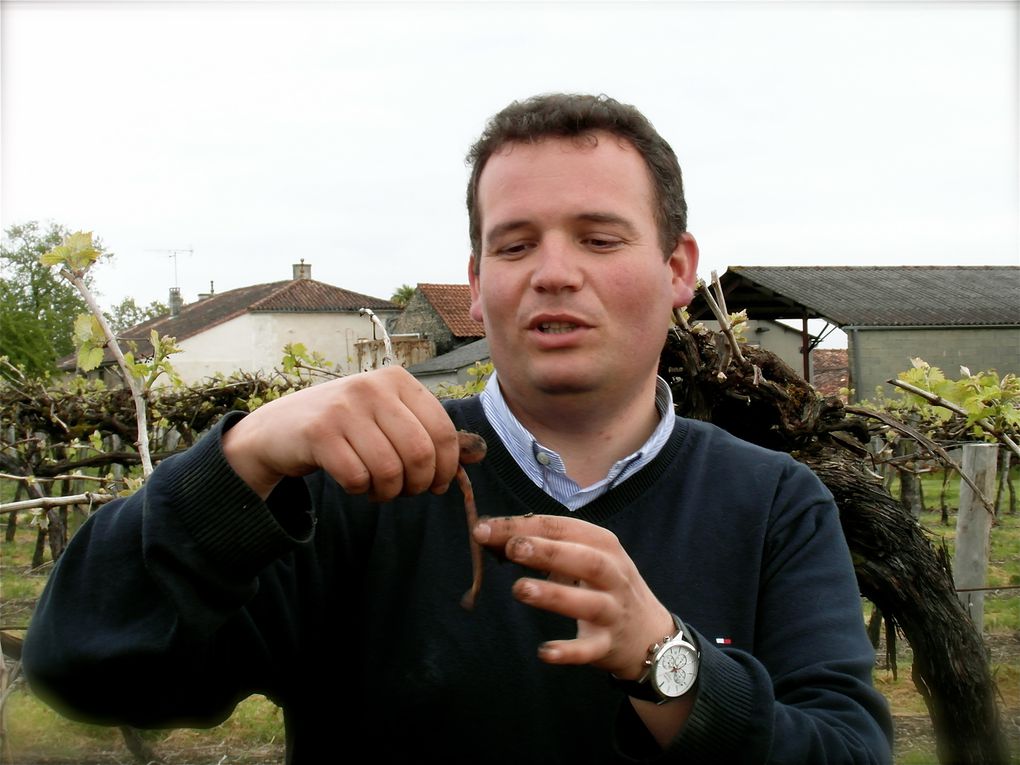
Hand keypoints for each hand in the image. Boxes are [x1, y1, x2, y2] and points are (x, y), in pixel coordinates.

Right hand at [222, 365, 460, 501]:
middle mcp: (373, 386)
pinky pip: (358, 478)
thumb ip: (428, 432)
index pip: (444, 431)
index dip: (447, 468)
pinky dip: (361, 491)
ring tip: (378, 488)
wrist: (279, 430)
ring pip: (390, 470)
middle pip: (421, 453)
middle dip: (418, 484)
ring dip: (388, 492)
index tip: (437, 485)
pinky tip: (354, 483)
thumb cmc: (345, 428)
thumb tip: (478, 455)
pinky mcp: (319, 432)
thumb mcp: (388, 418)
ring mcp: (344, 407)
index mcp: (398, 380)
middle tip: (406, 492)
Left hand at [471, 514, 673, 678]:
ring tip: (520, 589)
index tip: (484, 529)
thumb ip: (542, 547)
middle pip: (584, 559)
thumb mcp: (582, 557)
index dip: (523, 526)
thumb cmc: (603, 585)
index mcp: (603, 545)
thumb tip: (490, 537)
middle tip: (512, 547)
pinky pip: (589, 649)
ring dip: (554, 595)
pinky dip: (569, 651)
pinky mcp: (608, 645)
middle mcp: (613, 574)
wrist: (648, 632)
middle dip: (547, 551)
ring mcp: (613, 611)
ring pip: (588, 602)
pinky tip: (544, 652)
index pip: (562, 529)